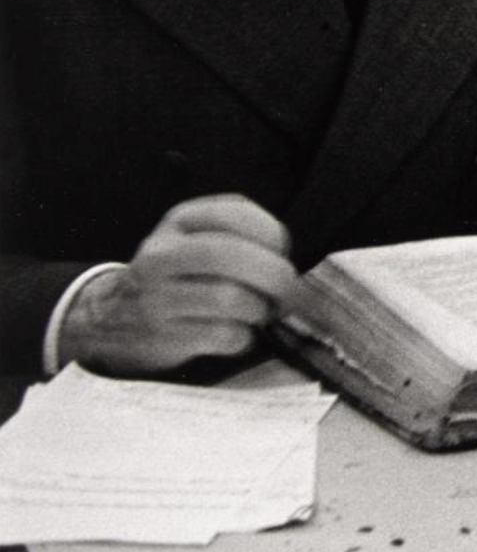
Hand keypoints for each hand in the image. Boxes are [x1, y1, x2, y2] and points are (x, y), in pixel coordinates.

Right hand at [60, 195, 302, 376]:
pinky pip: (223, 335)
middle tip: (286, 291)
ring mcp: (156, 297)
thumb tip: (285, 259)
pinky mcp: (161, 337)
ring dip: (259, 309)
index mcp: (178, 221)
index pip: (236, 214)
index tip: (280, 251)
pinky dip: (242, 337)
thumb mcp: (199, 236)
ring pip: (231, 299)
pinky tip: (235, 332)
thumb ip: (241, 233)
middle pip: (233, 258)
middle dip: (276, 276)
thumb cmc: (179, 272)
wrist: (114, 316)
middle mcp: (160, 255)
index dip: (272, 234)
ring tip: (256, 312)